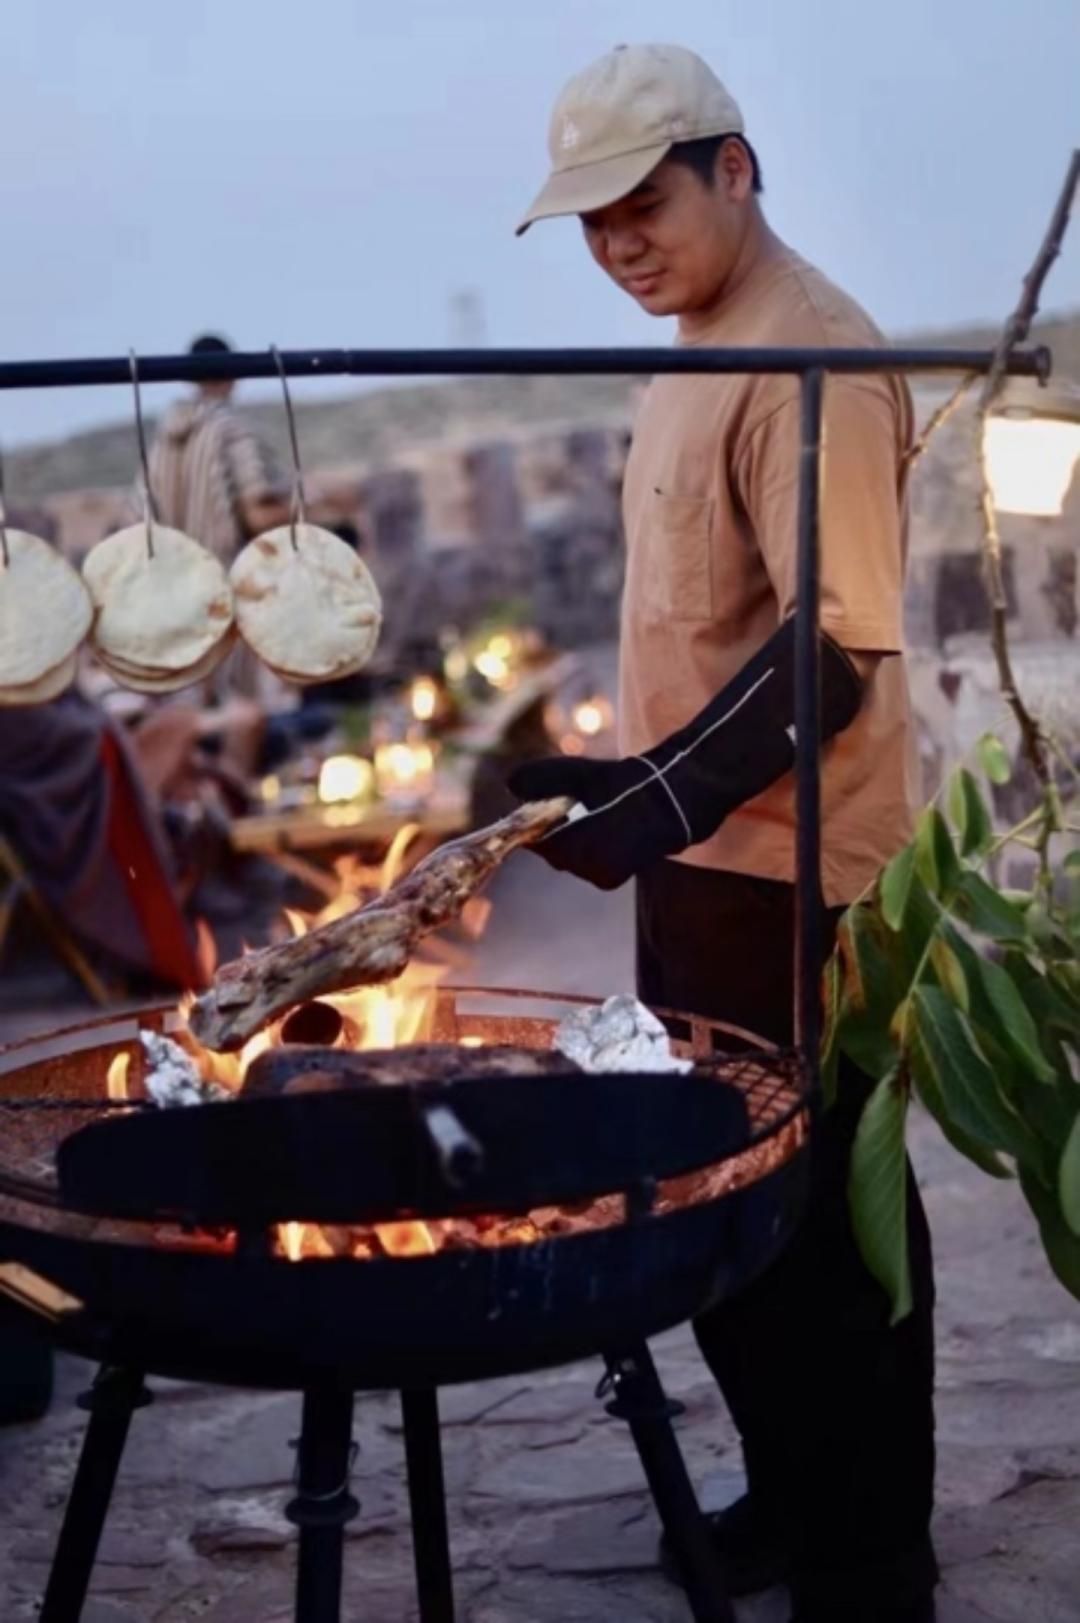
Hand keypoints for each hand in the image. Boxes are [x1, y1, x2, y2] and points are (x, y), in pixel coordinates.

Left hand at [507, 753, 687, 889]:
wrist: (678, 803)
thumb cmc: (631, 784)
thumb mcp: (586, 774)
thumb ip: (546, 777)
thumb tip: (510, 784)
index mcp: (583, 846)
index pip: (540, 840)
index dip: (533, 822)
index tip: (534, 807)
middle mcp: (590, 868)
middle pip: (553, 850)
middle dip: (552, 829)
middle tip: (563, 806)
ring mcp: (601, 877)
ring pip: (568, 857)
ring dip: (569, 838)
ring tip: (585, 813)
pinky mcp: (610, 879)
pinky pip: (582, 863)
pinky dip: (584, 846)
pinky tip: (598, 827)